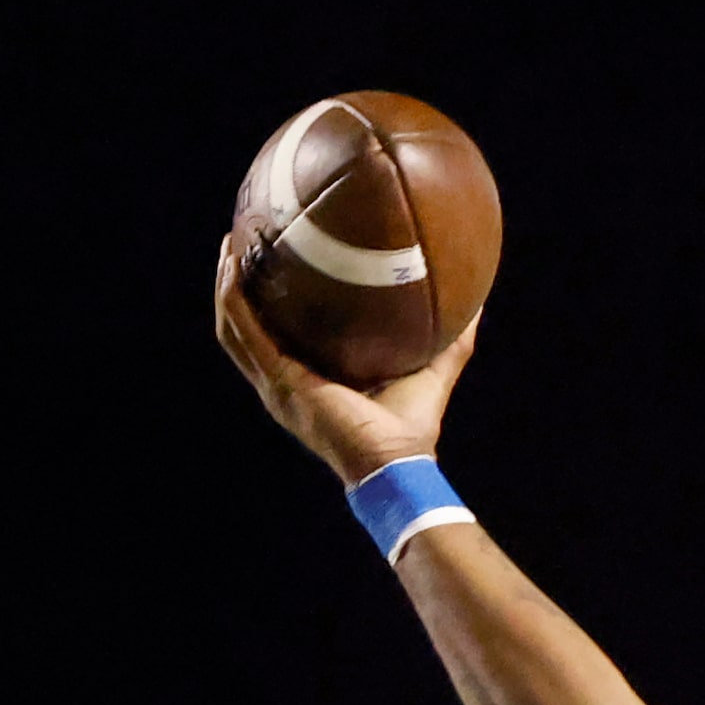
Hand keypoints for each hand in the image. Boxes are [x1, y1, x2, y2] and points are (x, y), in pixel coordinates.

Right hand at [213, 233, 479, 486]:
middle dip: (237, 285)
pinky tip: (234, 266)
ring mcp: (276, 384)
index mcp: (308, 381)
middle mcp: (283, 383)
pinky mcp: (280, 382)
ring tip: (230, 243)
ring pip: (233, 326)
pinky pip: (244, 331)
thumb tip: (478, 298)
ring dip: (226, 285)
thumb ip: (455, 336)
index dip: (269, 302)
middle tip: (240, 242)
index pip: (276, 336)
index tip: (273, 260)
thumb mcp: (434, 368)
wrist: (397, 463)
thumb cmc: (413, 427)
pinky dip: (234, 298)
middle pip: (243, 326)